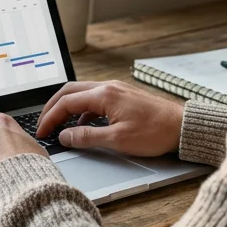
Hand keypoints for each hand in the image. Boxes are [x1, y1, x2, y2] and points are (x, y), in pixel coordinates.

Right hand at [35, 80, 184, 157]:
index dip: (50, 118)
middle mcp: (108, 87)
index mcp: (104, 95)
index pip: (66, 103)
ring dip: (67, 107)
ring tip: (59, 124)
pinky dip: (82, 109)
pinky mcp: (123, 96)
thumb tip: (64, 136)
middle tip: (43, 124)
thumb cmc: (155, 133)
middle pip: (69, 92)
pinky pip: (94, 98)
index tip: (42, 132)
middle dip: (52, 108)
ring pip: (82, 93)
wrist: (183, 127)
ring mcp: (116, 90)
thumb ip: (86, 137)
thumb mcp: (117, 140)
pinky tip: (83, 124)